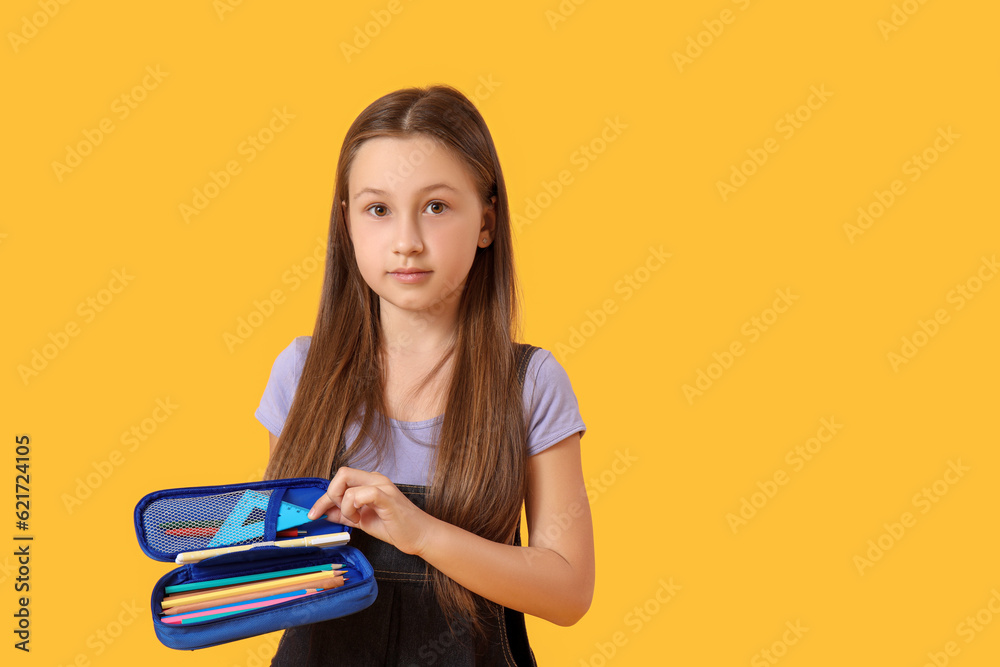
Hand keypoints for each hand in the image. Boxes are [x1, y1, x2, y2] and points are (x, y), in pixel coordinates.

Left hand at [308, 467, 435, 555]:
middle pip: (341, 473)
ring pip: (347, 481)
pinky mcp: (386, 496)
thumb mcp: (363, 521)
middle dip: (330, 496)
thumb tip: (326, 512)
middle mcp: (375, 479)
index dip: (323, 498)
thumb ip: (345, 515)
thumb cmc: (396, 527)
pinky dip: (352, 506)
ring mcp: (381, 485)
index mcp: (370, 482)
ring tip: (354, 519)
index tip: (313, 513)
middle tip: (338, 514)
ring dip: (343, 505)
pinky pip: (361, 493)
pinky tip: (359, 518)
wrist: (420, 536)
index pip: (339, 480)